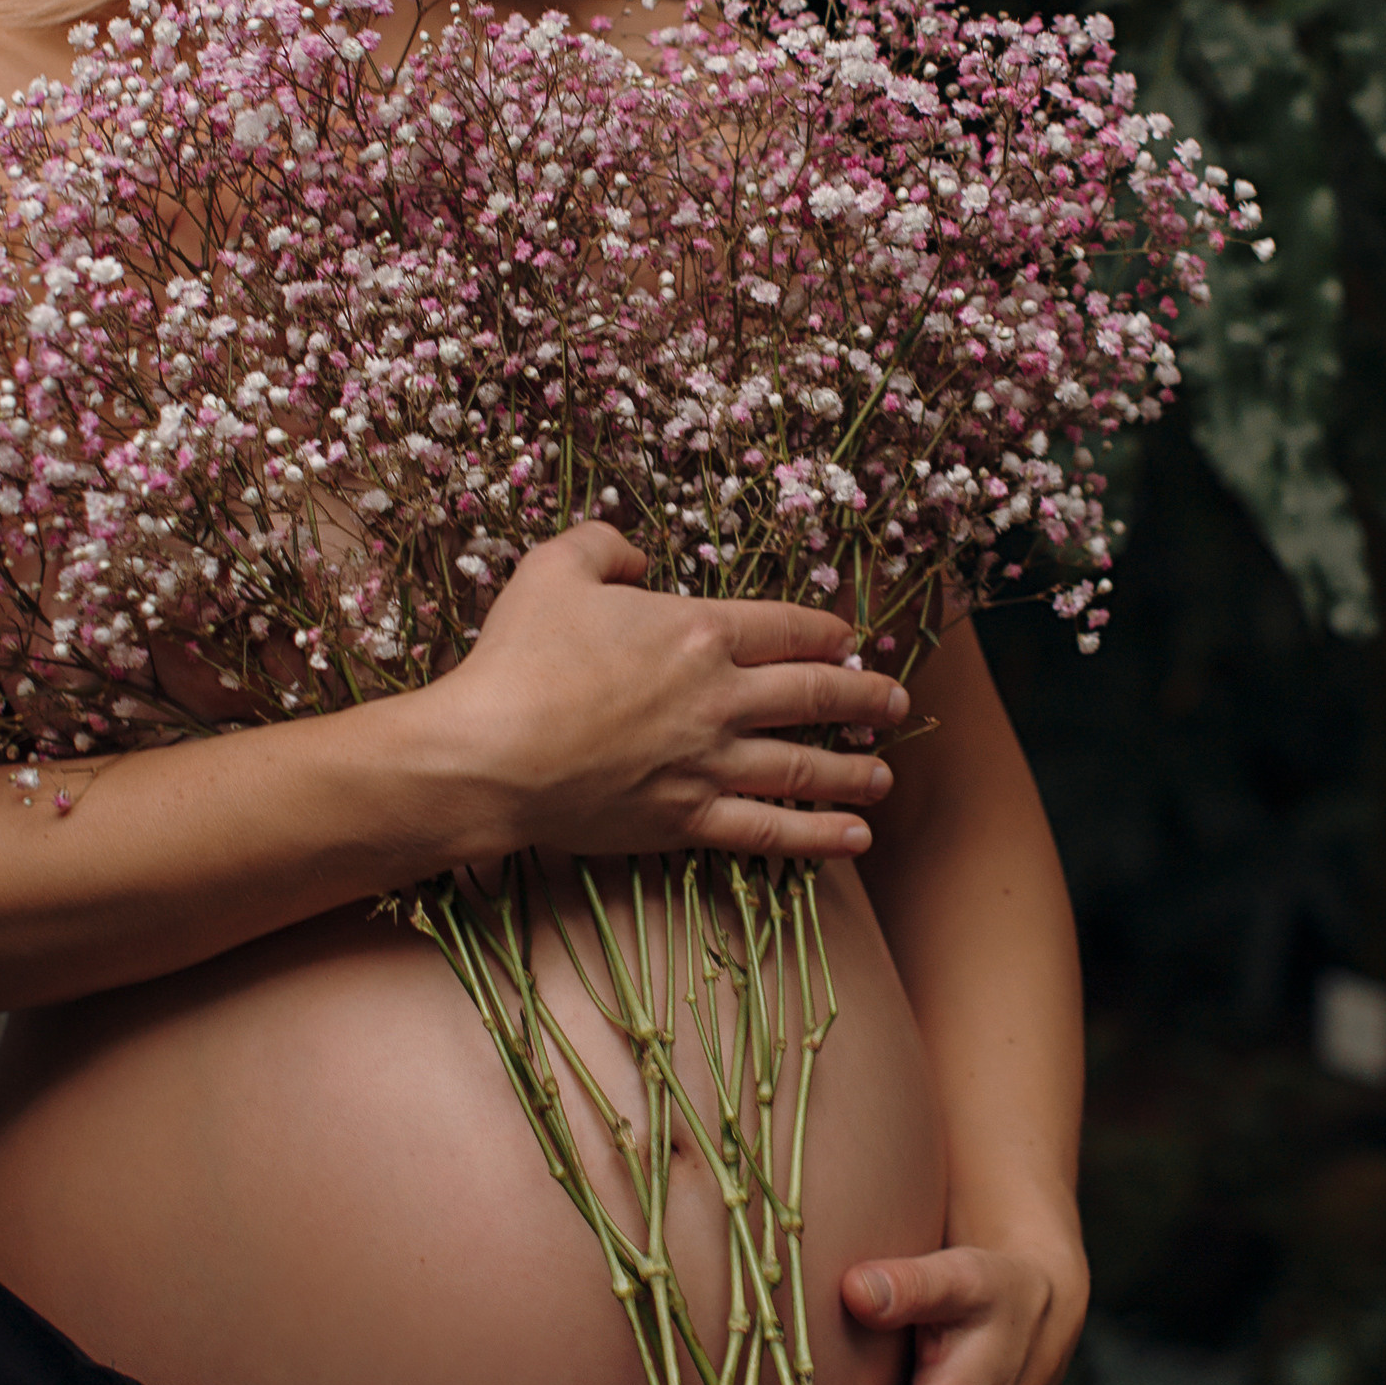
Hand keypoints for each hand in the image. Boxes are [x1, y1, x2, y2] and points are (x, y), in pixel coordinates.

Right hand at [432, 522, 909, 862]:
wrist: (490, 755)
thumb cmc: (518, 659)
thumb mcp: (554, 568)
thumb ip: (605, 546)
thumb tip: (640, 557)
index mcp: (699, 631)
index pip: (787, 628)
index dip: (828, 633)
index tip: (850, 641)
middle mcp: (721, 698)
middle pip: (816, 694)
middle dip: (865, 697)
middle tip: (895, 702)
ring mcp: (710, 764)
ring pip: (805, 766)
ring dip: (855, 770)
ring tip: (884, 775)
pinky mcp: (687, 820)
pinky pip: (769, 830)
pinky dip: (818, 837)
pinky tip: (855, 838)